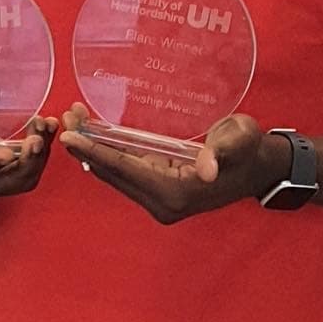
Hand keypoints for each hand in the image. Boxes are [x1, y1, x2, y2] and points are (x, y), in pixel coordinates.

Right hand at [0, 112, 57, 205]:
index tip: (4, 153)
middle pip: (3, 185)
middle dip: (26, 163)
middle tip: (38, 136)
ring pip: (22, 180)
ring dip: (40, 157)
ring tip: (47, 125)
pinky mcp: (2, 173)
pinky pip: (28, 169)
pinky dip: (42, 150)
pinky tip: (47, 126)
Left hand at [60, 107, 288, 224]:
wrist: (258, 168)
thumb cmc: (249, 149)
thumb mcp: (239, 140)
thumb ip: (222, 149)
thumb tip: (208, 167)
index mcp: (176, 194)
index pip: (126, 170)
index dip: (96, 151)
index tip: (69, 135)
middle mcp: (161, 203)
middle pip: (113, 174)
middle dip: (86, 147)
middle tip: (64, 117)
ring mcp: (158, 200)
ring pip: (115, 175)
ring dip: (93, 150)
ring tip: (73, 120)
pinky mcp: (156, 192)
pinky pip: (125, 173)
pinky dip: (107, 154)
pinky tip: (92, 133)